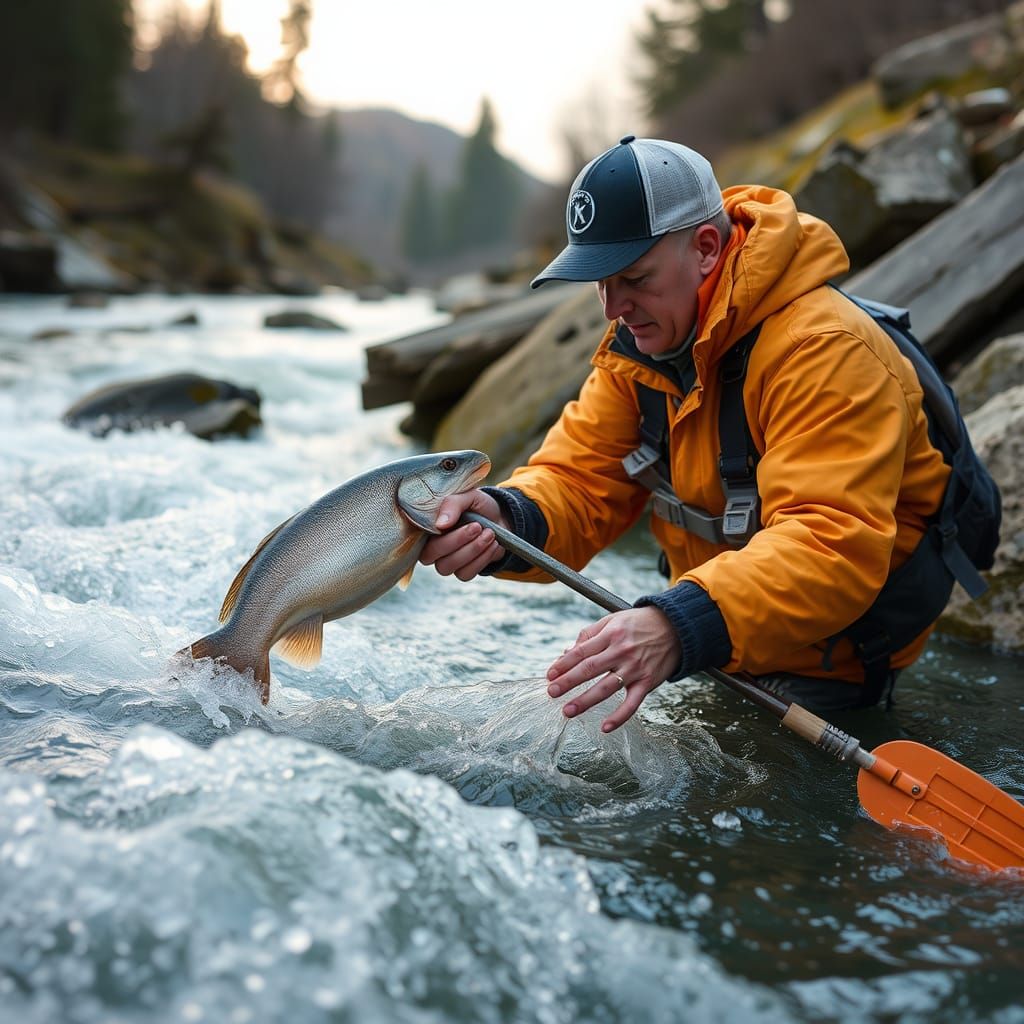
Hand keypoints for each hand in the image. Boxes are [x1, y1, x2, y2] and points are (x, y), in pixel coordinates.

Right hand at [419, 489, 508, 580]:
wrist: (500, 519)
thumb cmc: (478, 507)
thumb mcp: (468, 497)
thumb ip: (452, 505)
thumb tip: (440, 524)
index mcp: (427, 527)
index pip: (417, 535)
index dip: (433, 532)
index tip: (455, 521)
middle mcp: (432, 547)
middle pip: (430, 554)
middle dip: (456, 540)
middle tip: (477, 526)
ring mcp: (446, 562)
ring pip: (447, 566)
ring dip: (472, 550)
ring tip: (489, 533)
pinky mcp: (463, 572)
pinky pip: (465, 574)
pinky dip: (482, 559)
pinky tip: (493, 545)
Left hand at [546, 606, 681, 732]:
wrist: (676, 627)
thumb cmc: (639, 623)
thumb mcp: (613, 621)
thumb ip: (589, 635)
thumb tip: (566, 653)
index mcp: (611, 634)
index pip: (581, 652)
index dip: (563, 664)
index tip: (549, 675)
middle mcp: (621, 651)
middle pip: (589, 669)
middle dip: (568, 682)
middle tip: (551, 693)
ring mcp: (635, 668)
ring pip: (606, 687)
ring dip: (585, 701)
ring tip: (568, 711)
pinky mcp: (648, 682)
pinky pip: (632, 704)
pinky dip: (619, 717)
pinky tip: (605, 728)